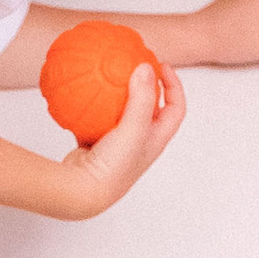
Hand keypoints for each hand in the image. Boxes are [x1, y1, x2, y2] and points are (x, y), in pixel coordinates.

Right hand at [56, 58, 186, 213]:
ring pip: (122, 115)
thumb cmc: (113, 167)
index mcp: (155, 140)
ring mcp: (118, 147)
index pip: (176, 109)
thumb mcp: (133, 129)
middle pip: (150, 110)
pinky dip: (92, 109)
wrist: (83, 192)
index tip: (161, 65)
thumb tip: (146, 67)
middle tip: (133, 66)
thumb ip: (141, 98)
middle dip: (145, 86)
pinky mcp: (96, 148)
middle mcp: (140, 144)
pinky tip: (82, 96)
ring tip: (108, 77)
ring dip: (118, 96)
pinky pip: (95, 122)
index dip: (174, 85)